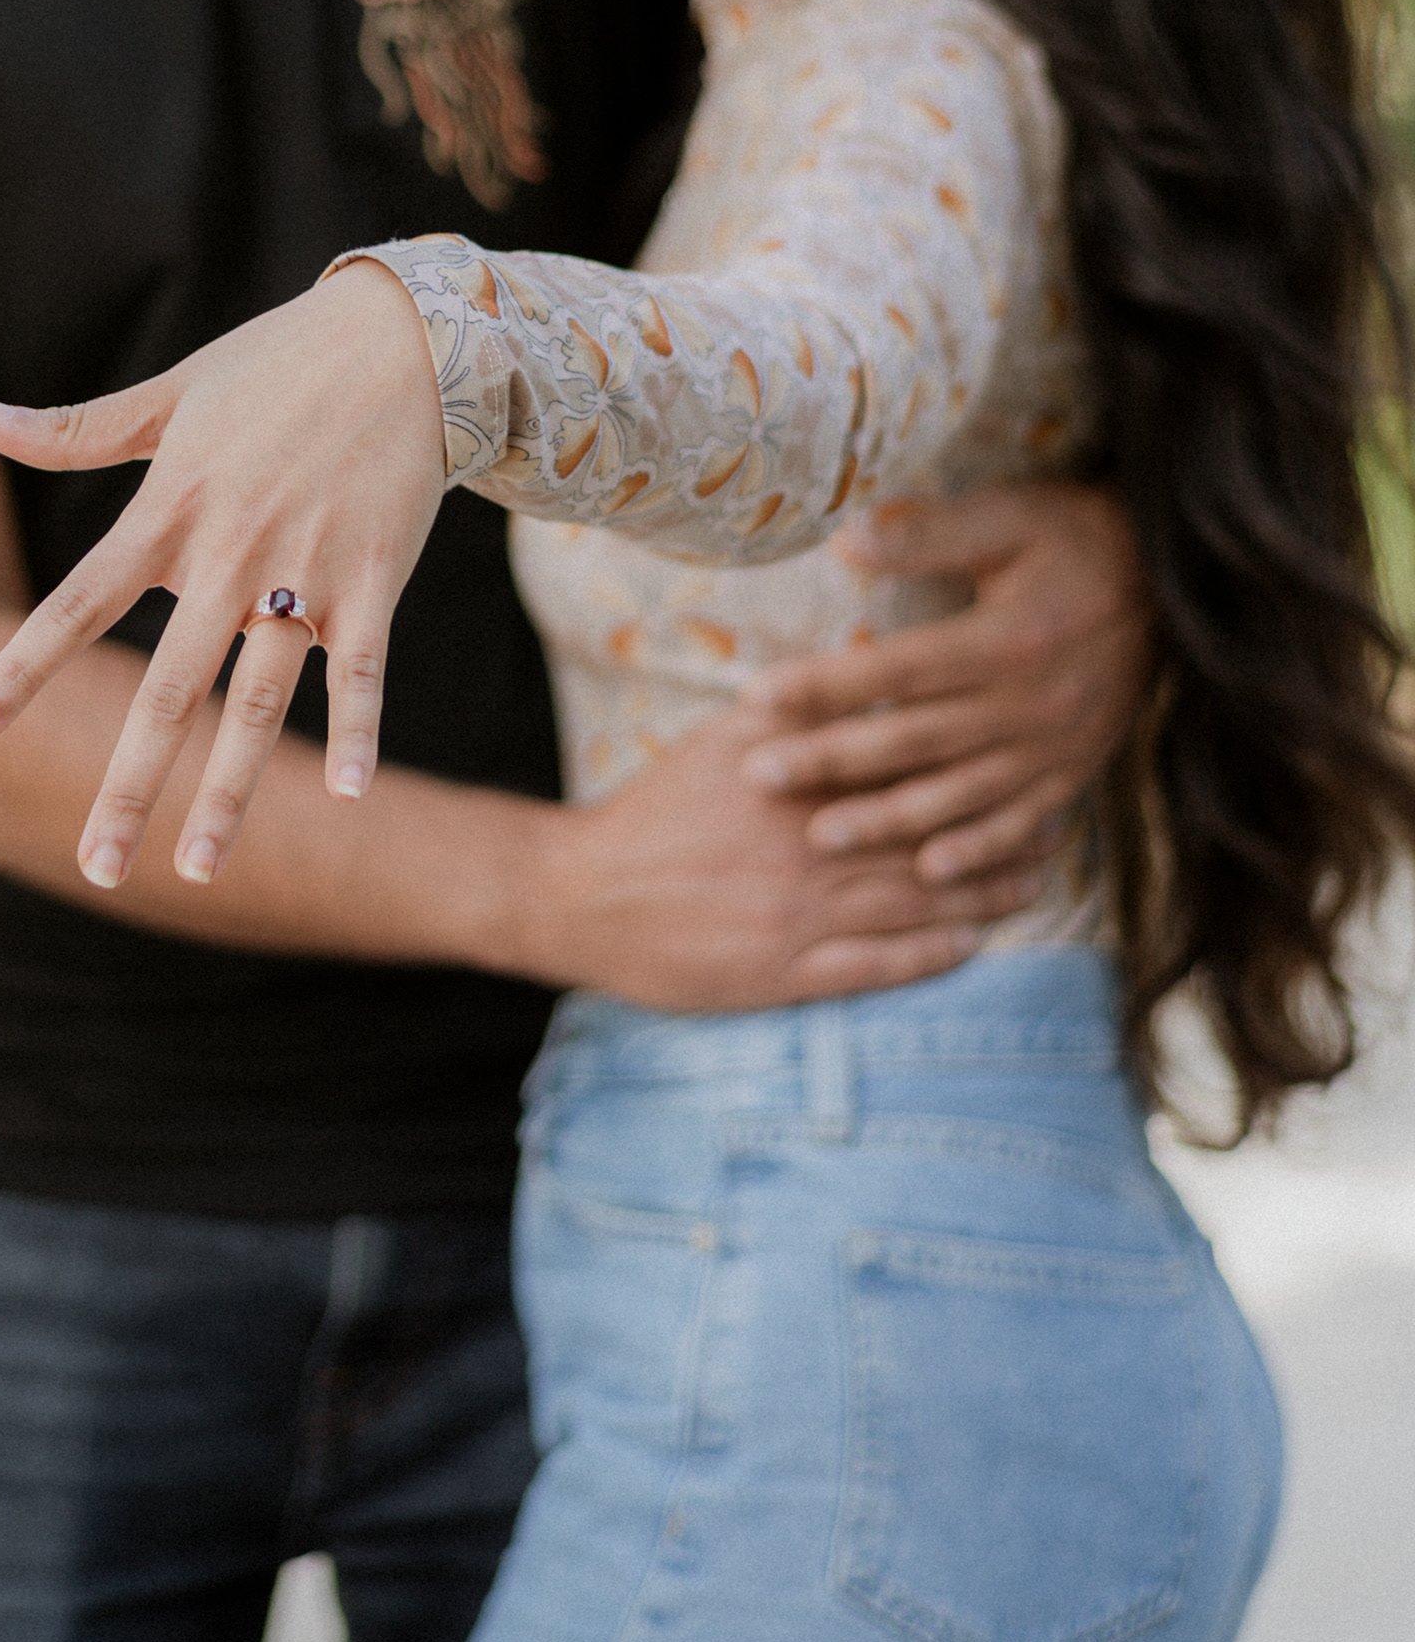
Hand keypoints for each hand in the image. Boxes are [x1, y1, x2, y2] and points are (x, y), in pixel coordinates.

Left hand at [0, 262, 446, 892]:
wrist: (402, 336)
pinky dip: (356, 728)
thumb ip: (71, 430)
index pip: (79, 600)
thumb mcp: (168, 397)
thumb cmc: (274, 366)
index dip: (25, 664)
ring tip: (197, 868)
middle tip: (93, 868)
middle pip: (170, 687)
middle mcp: (230, 550)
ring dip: (229, 789)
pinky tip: (346, 793)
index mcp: (170, 508)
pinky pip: (363, 667)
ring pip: (259, 700)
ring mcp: (306, 570)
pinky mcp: (374, 577)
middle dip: (131, 784)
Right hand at [508, 694, 1051, 1010]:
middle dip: (997, 834)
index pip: (901, 769)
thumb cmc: (652, 812)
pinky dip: (929, 954)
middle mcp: (805, 847)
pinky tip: (972, 945)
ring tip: (1035, 884)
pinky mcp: (783, 972)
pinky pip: (874, 965)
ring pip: (912, 903)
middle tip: (1057, 826)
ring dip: (982, 894)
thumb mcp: (716, 743)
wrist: (583, 893)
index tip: (1019, 756)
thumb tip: (852, 669)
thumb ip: (787, 715)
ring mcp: (797, 915)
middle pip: (924, 838)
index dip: (967, 766)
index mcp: (793, 783)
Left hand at [738, 482, 1152, 882]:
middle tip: (758, 776)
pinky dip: (979, 851)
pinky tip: (930, 871)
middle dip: (831, 761)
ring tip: (820, 835)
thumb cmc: (1072, 540)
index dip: (824, 686)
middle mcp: (1032, 702)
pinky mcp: (1077, 771)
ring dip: (888, 820)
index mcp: (1007, 639)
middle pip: (913, 740)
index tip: (756, 697)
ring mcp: (1057, 747)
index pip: (896, 669)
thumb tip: (847, 541)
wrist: (1175, 584)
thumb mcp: (1009, 518)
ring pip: (958, 793)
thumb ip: (930, 535)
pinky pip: (1023, 822)